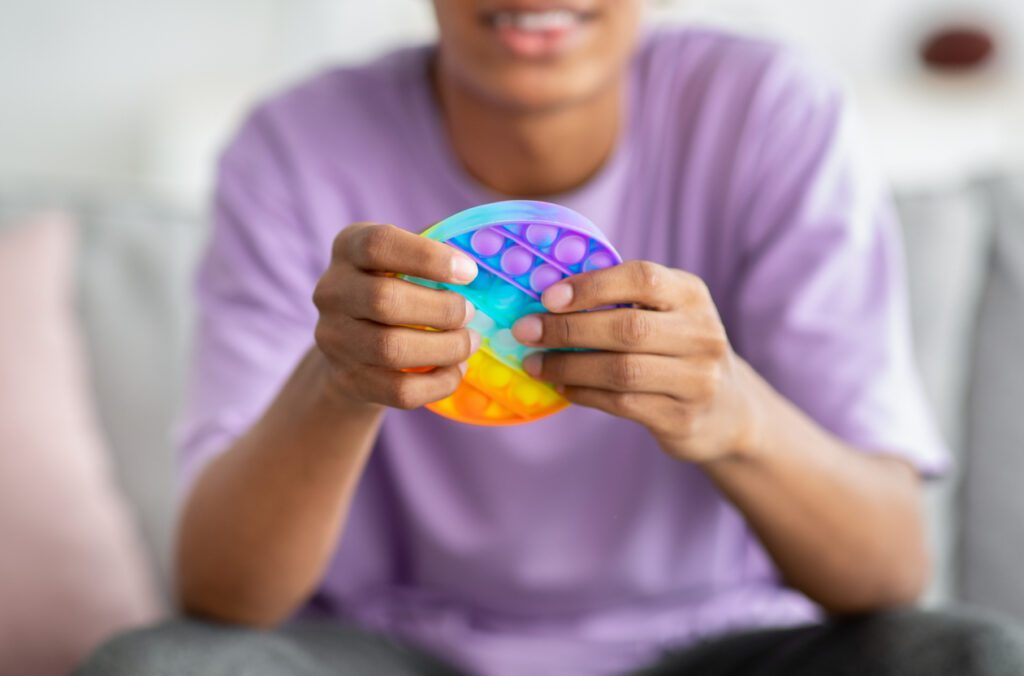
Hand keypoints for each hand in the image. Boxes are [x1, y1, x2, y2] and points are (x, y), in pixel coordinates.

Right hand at [313, 223, 481, 410]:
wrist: (351, 348)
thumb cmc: (395, 289)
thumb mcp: (403, 260)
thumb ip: (432, 254)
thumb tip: (476, 265)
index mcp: (348, 247)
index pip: (378, 244)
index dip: (428, 257)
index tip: (469, 273)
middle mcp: (331, 291)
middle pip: (384, 300)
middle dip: (441, 310)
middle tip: (471, 313)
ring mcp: (333, 339)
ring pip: (391, 349)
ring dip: (445, 348)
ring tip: (469, 342)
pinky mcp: (347, 380)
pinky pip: (399, 389)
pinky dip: (438, 383)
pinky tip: (456, 370)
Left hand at [512, 261, 759, 463]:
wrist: (728, 409)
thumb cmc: (677, 349)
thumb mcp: (666, 313)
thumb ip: (622, 301)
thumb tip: (547, 298)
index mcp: (691, 295)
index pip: (643, 278)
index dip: (592, 286)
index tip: (548, 297)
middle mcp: (701, 334)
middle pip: (626, 328)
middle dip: (567, 329)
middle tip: (525, 331)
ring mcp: (697, 380)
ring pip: (621, 370)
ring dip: (568, 367)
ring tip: (535, 364)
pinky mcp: (682, 418)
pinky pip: (622, 403)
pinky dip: (585, 393)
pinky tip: (563, 388)